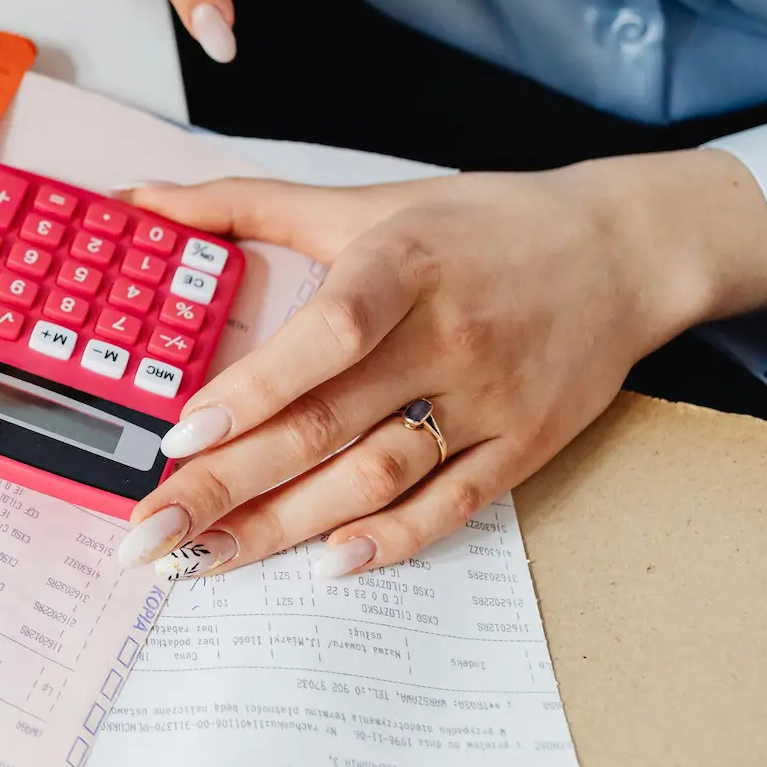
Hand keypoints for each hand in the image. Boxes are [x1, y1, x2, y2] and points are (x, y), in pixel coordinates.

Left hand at [112, 150, 766, 577]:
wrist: (626, 249)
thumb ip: (244, 205)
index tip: (181, 435)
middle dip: (227, 487)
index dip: (252, 389)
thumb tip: (140, 202)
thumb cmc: (479, 224)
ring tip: (206, 561)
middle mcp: (445, 338)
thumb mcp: (364, 203)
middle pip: (325, 425)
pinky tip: (326, 564)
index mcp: (400, 268)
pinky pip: (452, 504)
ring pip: (375, 476)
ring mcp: (487, 399)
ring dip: (285, 528)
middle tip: (151, 535)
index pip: (324, 337)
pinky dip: (390, 539)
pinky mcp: (524, 445)